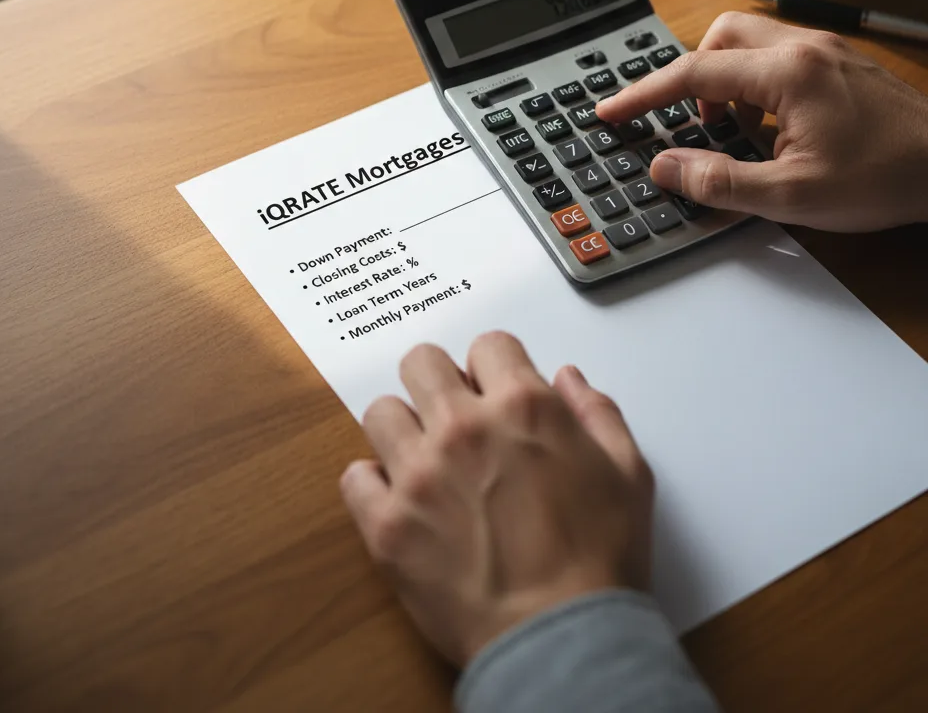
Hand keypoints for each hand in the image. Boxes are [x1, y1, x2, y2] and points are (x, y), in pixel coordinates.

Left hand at [339, 332, 653, 666]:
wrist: (562, 640)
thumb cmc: (600, 560)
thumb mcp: (629, 475)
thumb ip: (597, 413)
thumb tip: (566, 377)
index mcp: (522, 407)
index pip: (488, 344)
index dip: (496, 366)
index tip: (496, 391)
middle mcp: (462, 428)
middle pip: (420, 362)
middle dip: (438, 381)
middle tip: (452, 415)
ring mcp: (418, 474)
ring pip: (380, 413)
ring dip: (403, 429)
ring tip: (424, 460)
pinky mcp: (386, 524)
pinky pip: (354, 477)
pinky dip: (373, 485)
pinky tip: (399, 500)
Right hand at [596, 13, 927, 230]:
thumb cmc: (887, 178)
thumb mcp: (794, 195)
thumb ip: (721, 181)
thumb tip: (667, 167)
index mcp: (789, 74)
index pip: (694, 73)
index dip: (644, 94)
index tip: (612, 110)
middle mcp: (806, 49)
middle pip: (720, 38)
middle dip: (689, 76)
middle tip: (688, 121)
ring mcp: (826, 52)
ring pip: (749, 43)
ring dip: (724, 80)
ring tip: (731, 130)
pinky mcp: (840, 64)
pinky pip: (778, 57)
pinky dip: (754, 84)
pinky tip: (769, 128)